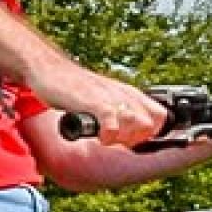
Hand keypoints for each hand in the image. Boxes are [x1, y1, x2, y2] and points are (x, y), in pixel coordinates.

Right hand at [28, 64, 166, 146]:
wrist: (50, 69)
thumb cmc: (76, 88)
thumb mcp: (105, 98)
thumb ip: (121, 112)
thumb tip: (133, 133)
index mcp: (130, 94)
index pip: (161, 116)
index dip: (153, 134)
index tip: (135, 142)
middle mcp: (125, 94)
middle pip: (153, 124)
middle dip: (139, 139)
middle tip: (118, 141)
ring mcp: (111, 97)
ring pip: (139, 124)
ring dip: (125, 138)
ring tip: (107, 138)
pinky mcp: (95, 101)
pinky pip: (112, 123)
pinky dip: (108, 135)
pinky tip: (98, 136)